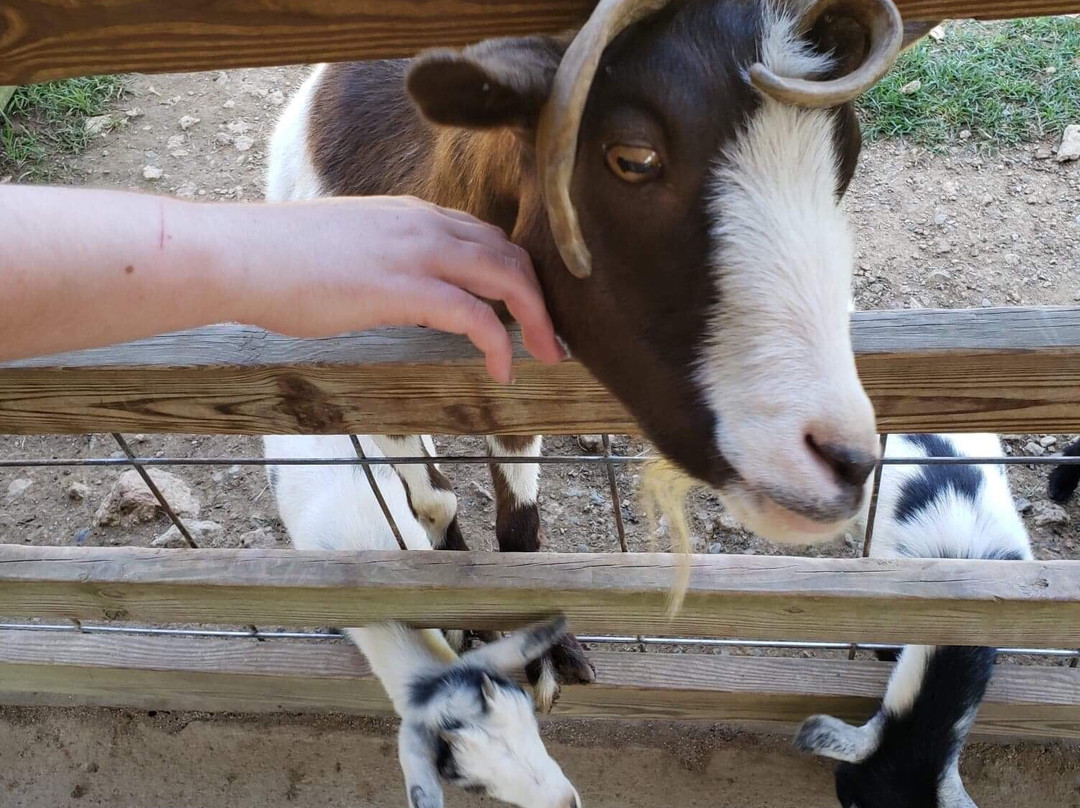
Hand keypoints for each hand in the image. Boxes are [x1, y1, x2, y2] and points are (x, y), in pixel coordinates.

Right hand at [229, 196, 564, 383]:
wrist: (240, 255)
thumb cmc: (278, 261)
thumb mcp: (347, 251)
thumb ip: (385, 264)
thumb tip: (395, 294)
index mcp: (412, 214)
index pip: (485, 237)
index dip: (515, 273)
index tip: (527, 308)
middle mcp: (426, 224)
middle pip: (510, 254)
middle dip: (540, 297)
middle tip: (551, 339)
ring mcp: (418, 251)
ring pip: (507, 277)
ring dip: (535, 319)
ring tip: (544, 356)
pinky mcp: (406, 286)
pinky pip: (476, 316)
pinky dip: (499, 344)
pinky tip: (500, 371)